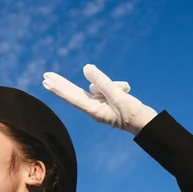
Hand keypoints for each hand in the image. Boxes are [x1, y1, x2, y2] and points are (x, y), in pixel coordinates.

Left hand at [42, 64, 157, 134]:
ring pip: (101, 85)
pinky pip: (109, 86)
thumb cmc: (133, 114)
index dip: (58, 88)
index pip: (72, 97)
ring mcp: (101, 103)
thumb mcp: (118, 95)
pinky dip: (119, 86)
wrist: (147, 123)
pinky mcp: (108, 100)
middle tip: (45, 75)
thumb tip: (86, 68)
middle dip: (62, 83)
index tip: (46, 81)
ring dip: (113, 85)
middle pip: (75, 92)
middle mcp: (93, 107)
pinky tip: (127, 91)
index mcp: (93, 110)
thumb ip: (102, 82)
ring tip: (125, 93)